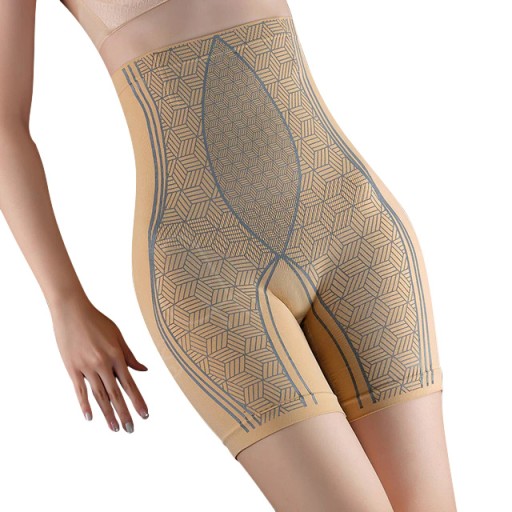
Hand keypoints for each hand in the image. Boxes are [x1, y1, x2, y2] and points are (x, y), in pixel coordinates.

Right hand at [50, 295, 148, 432]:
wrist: (72, 311)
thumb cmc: (97, 321)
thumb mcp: (117, 335)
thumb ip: (129, 355)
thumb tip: (144, 370)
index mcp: (116, 356)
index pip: (130, 384)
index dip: (138, 401)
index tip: (145, 415)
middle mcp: (103, 364)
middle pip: (116, 394)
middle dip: (125, 413)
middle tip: (131, 429)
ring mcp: (86, 367)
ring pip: (99, 396)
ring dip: (107, 414)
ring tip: (115, 428)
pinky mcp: (72, 368)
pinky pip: (79, 390)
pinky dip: (85, 405)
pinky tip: (90, 417)